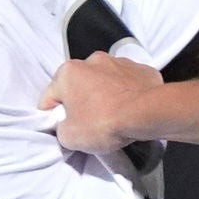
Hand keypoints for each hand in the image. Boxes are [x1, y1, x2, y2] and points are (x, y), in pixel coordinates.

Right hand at [41, 54, 164, 153]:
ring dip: (104, 95)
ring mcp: (118, 62)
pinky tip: (130, 109)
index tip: (62, 127)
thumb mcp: (69, 137)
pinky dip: (126, 93)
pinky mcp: (140, 69)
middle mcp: (92, 60)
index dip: (53, 115)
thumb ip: (61, 129)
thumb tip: (67, 127)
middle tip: (89, 124)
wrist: (147, 113)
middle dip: (81, 102)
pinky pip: (127, 83)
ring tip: (112, 116)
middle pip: (79, 86)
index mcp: (68, 72)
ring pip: (104, 82)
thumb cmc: (104, 122)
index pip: (50, 96)